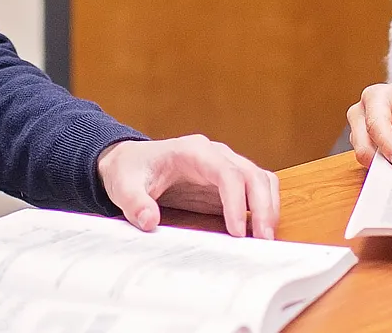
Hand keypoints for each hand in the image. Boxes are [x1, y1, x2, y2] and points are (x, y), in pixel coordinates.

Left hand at [97, 135, 279, 238]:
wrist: (128, 162)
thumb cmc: (128, 171)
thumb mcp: (123, 186)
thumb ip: (134, 203)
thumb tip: (150, 221)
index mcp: (192, 151)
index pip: (226, 172)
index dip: (236, 202)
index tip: (237, 232)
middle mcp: (215, 154)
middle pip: (251, 174)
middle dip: (262, 206)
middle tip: (263, 239)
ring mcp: (224, 165)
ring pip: (260, 179)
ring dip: (268, 206)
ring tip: (265, 238)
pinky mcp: (227, 181)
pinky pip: (256, 188)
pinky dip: (264, 206)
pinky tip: (259, 230)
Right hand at [345, 83, 391, 168]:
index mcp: (377, 96)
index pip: (376, 124)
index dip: (387, 146)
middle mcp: (362, 110)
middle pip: (362, 140)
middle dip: (380, 158)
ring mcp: (360, 127)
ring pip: (362, 151)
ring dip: (381, 163)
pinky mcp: (364, 141)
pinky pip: (368, 158)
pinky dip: (382, 165)